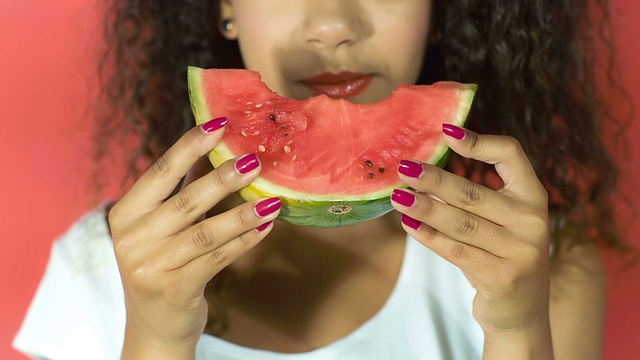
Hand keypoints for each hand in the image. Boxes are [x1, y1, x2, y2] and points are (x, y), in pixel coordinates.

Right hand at [108, 117, 281, 358]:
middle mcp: (133, 238)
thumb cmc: (162, 267)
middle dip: (223, 178)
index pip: (160, 172)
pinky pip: (218, 258)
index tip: (219, 123)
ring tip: (272, 200)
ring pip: (206, 232)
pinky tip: (266, 227)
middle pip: (185, 200)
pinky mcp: (174, 288)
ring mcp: (151, 265)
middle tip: (255, 160)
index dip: (189, 146)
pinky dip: (245, 241)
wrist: (153, 327)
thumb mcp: (160, 230)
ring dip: (243, 214)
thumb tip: (219, 154)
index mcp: (126, 214)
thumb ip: (182, 195)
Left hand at [390, 124, 552, 357]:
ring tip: (398, 196)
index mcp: (533, 198)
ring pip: (461, 223)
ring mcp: (521, 252)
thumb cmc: (501, 256)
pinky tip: (408, 224)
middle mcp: (532, 222)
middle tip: (403, 168)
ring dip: (424, 208)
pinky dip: (429, 236)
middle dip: (434, 180)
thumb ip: (473, 199)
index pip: (511, 155)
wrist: (521, 314)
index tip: (445, 132)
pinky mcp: (504, 278)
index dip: (479, 141)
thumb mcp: (500, 223)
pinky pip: (456, 251)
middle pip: (475, 193)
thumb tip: (422, 174)